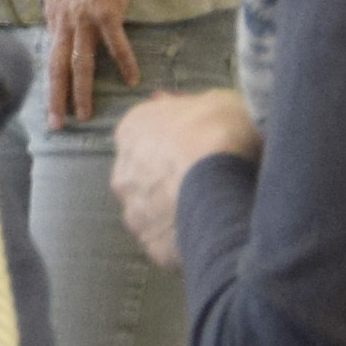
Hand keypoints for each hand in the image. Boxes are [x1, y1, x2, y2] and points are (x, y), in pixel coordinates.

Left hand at [40, 0, 136, 124]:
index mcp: (51, 10)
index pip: (49, 51)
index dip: (49, 77)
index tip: (50, 99)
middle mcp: (64, 19)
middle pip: (58, 66)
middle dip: (56, 98)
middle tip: (56, 123)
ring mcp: (85, 19)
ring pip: (82, 63)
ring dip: (83, 92)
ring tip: (84, 114)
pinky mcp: (108, 14)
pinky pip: (117, 45)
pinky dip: (125, 63)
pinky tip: (131, 80)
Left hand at [107, 85, 260, 266]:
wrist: (223, 182)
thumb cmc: (219, 132)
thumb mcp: (215, 99)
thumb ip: (189, 104)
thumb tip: (167, 101)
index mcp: (132, 131)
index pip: (142, 135)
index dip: (172, 142)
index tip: (196, 146)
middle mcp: (123, 173)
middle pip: (144, 176)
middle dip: (168, 179)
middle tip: (205, 181)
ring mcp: (135, 213)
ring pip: (153, 213)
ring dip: (175, 212)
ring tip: (211, 211)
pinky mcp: (153, 246)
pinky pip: (170, 244)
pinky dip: (187, 239)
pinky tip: (212, 233)